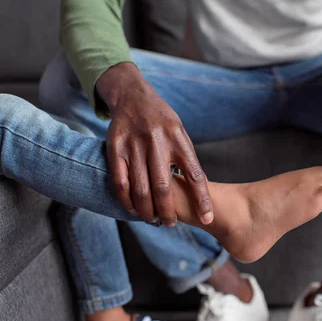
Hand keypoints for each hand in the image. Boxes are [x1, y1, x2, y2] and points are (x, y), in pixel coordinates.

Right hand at [97, 62, 212, 225]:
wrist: (132, 96)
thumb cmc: (162, 121)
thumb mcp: (180, 134)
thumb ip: (187, 160)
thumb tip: (200, 192)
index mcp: (179, 139)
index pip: (195, 175)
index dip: (202, 200)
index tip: (207, 219)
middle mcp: (157, 141)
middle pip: (163, 188)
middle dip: (168, 212)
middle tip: (170, 224)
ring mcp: (134, 144)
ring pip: (140, 189)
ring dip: (146, 211)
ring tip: (152, 219)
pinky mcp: (115, 147)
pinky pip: (120, 182)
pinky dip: (126, 200)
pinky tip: (132, 208)